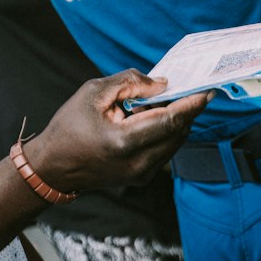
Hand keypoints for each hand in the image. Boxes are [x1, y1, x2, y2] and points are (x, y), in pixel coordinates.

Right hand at [30, 71, 208, 191]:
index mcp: (123, 142)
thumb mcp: (94, 92)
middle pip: (179, 132)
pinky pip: (166, 150)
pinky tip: (150, 118)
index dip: (192, 104)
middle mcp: (137, 163)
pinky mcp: (142, 177)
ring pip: (175, 142)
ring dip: (175, 120)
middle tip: (184, 88)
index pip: (171, 121)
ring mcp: (141, 174)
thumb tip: (163, 84)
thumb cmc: (68, 126)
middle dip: (186, 109)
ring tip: (158, 103)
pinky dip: (166, 132)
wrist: (52, 167)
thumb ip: (130, 83)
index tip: (208, 90)